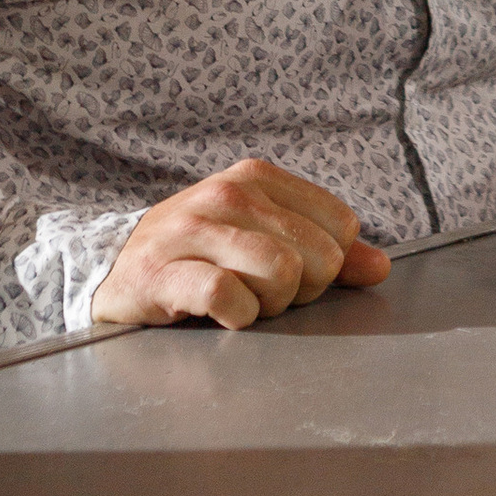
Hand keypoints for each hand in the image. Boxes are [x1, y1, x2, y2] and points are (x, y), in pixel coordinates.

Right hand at [92, 159, 394, 333]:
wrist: (115, 268)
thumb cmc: (200, 255)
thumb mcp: (262, 238)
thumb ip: (326, 250)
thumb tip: (380, 268)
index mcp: (257, 177)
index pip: (341, 225)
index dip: (327, 264)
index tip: (290, 273)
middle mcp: (227, 193)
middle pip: (317, 255)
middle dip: (300, 290)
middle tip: (262, 293)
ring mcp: (192, 229)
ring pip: (279, 271)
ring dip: (269, 305)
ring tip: (242, 303)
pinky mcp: (162, 271)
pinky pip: (227, 297)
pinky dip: (236, 318)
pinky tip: (221, 316)